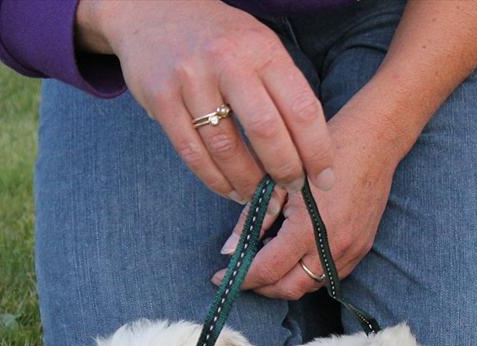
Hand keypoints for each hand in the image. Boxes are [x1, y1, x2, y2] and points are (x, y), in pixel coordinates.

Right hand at [76, 0, 334, 200]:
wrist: (153, 10)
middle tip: (293, 190)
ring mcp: (191, 79)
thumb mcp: (258, 46)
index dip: (316, 150)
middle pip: (266, 131)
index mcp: (262, 49)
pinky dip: (214, 179)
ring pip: (226, 148)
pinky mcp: (161, 98)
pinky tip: (229, 188)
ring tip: (259, 196)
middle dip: (284, 170)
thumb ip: (283, 89)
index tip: (323, 177)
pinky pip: (192, 151)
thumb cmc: (218, 38)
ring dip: (247, 182)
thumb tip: (311, 148)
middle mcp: (227, 60)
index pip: (300, 107)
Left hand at [212, 89, 406, 299]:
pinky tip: (295, 257)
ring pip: (311, 286)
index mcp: (309, 229)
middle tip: (242, 274)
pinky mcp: (361, 249)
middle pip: (290, 289)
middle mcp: (333, 247)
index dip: (241, 278)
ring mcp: (351, 251)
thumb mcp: (280, 181)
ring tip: (266, 265)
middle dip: (262, 287)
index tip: (220, 277)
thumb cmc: (324, 152)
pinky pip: (330, 276)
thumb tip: (230, 250)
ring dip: (286, 282)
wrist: (374, 142)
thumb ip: (254, 218)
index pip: (268, 270)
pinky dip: (308, 274)